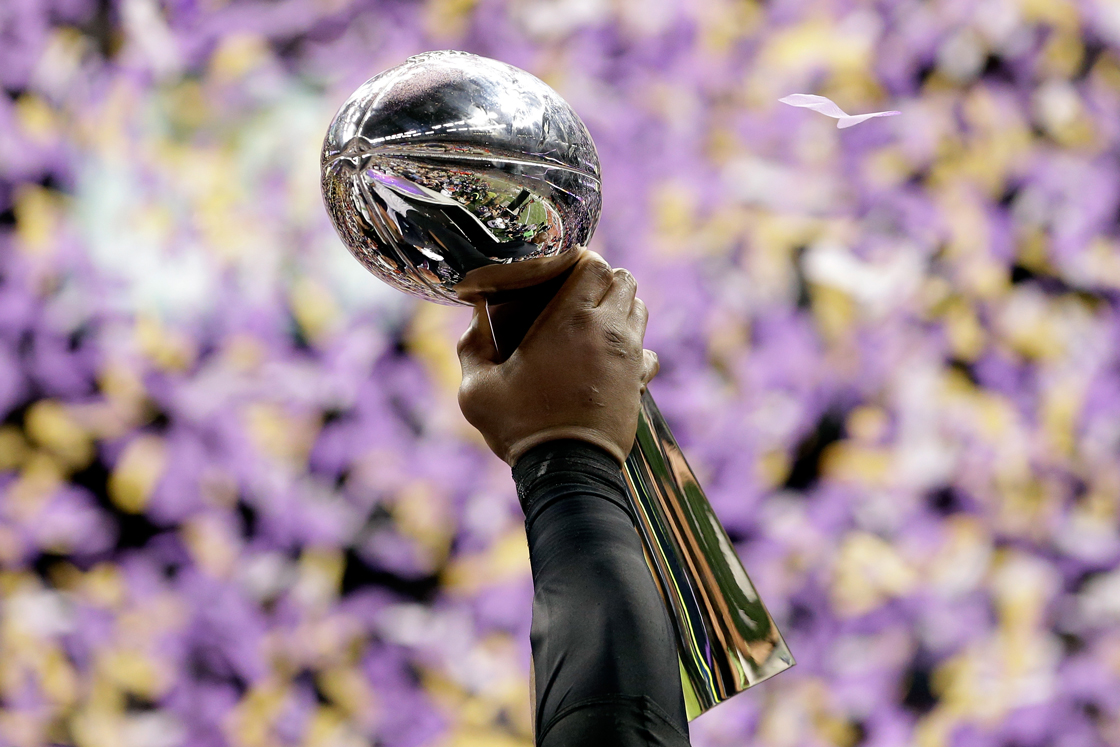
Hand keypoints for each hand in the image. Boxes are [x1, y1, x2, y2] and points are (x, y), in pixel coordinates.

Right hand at [457, 251, 658, 465]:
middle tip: (575, 296)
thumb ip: (472, 347)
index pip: (594, 263)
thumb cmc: (521, 427)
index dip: (579, 260)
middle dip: (603, 281)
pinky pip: (648, 350)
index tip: (560, 270)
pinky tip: (608, 361)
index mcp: (570, 320)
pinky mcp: (640, 382)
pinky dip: (633, 347)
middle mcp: (608, 330)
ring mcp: (630, 356)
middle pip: (624, 280)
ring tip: (592, 324)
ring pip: (639, 310)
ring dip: (620, 309)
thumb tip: (477, 321)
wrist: (568, 471)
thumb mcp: (477, 389)